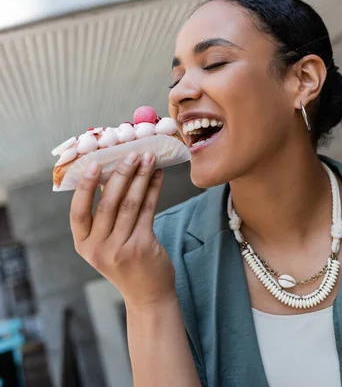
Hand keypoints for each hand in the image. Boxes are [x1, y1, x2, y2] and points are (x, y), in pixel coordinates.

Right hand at [70, 152, 175, 307]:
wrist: (147, 295)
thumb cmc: (125, 260)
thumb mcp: (105, 242)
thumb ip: (103, 213)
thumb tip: (109, 172)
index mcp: (83, 244)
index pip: (77, 212)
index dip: (84, 187)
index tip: (94, 164)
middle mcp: (98, 249)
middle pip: (108, 203)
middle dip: (121, 174)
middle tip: (132, 153)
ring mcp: (120, 250)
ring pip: (130, 203)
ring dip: (140, 177)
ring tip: (149, 158)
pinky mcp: (142, 247)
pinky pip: (148, 210)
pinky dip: (153, 189)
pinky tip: (158, 176)